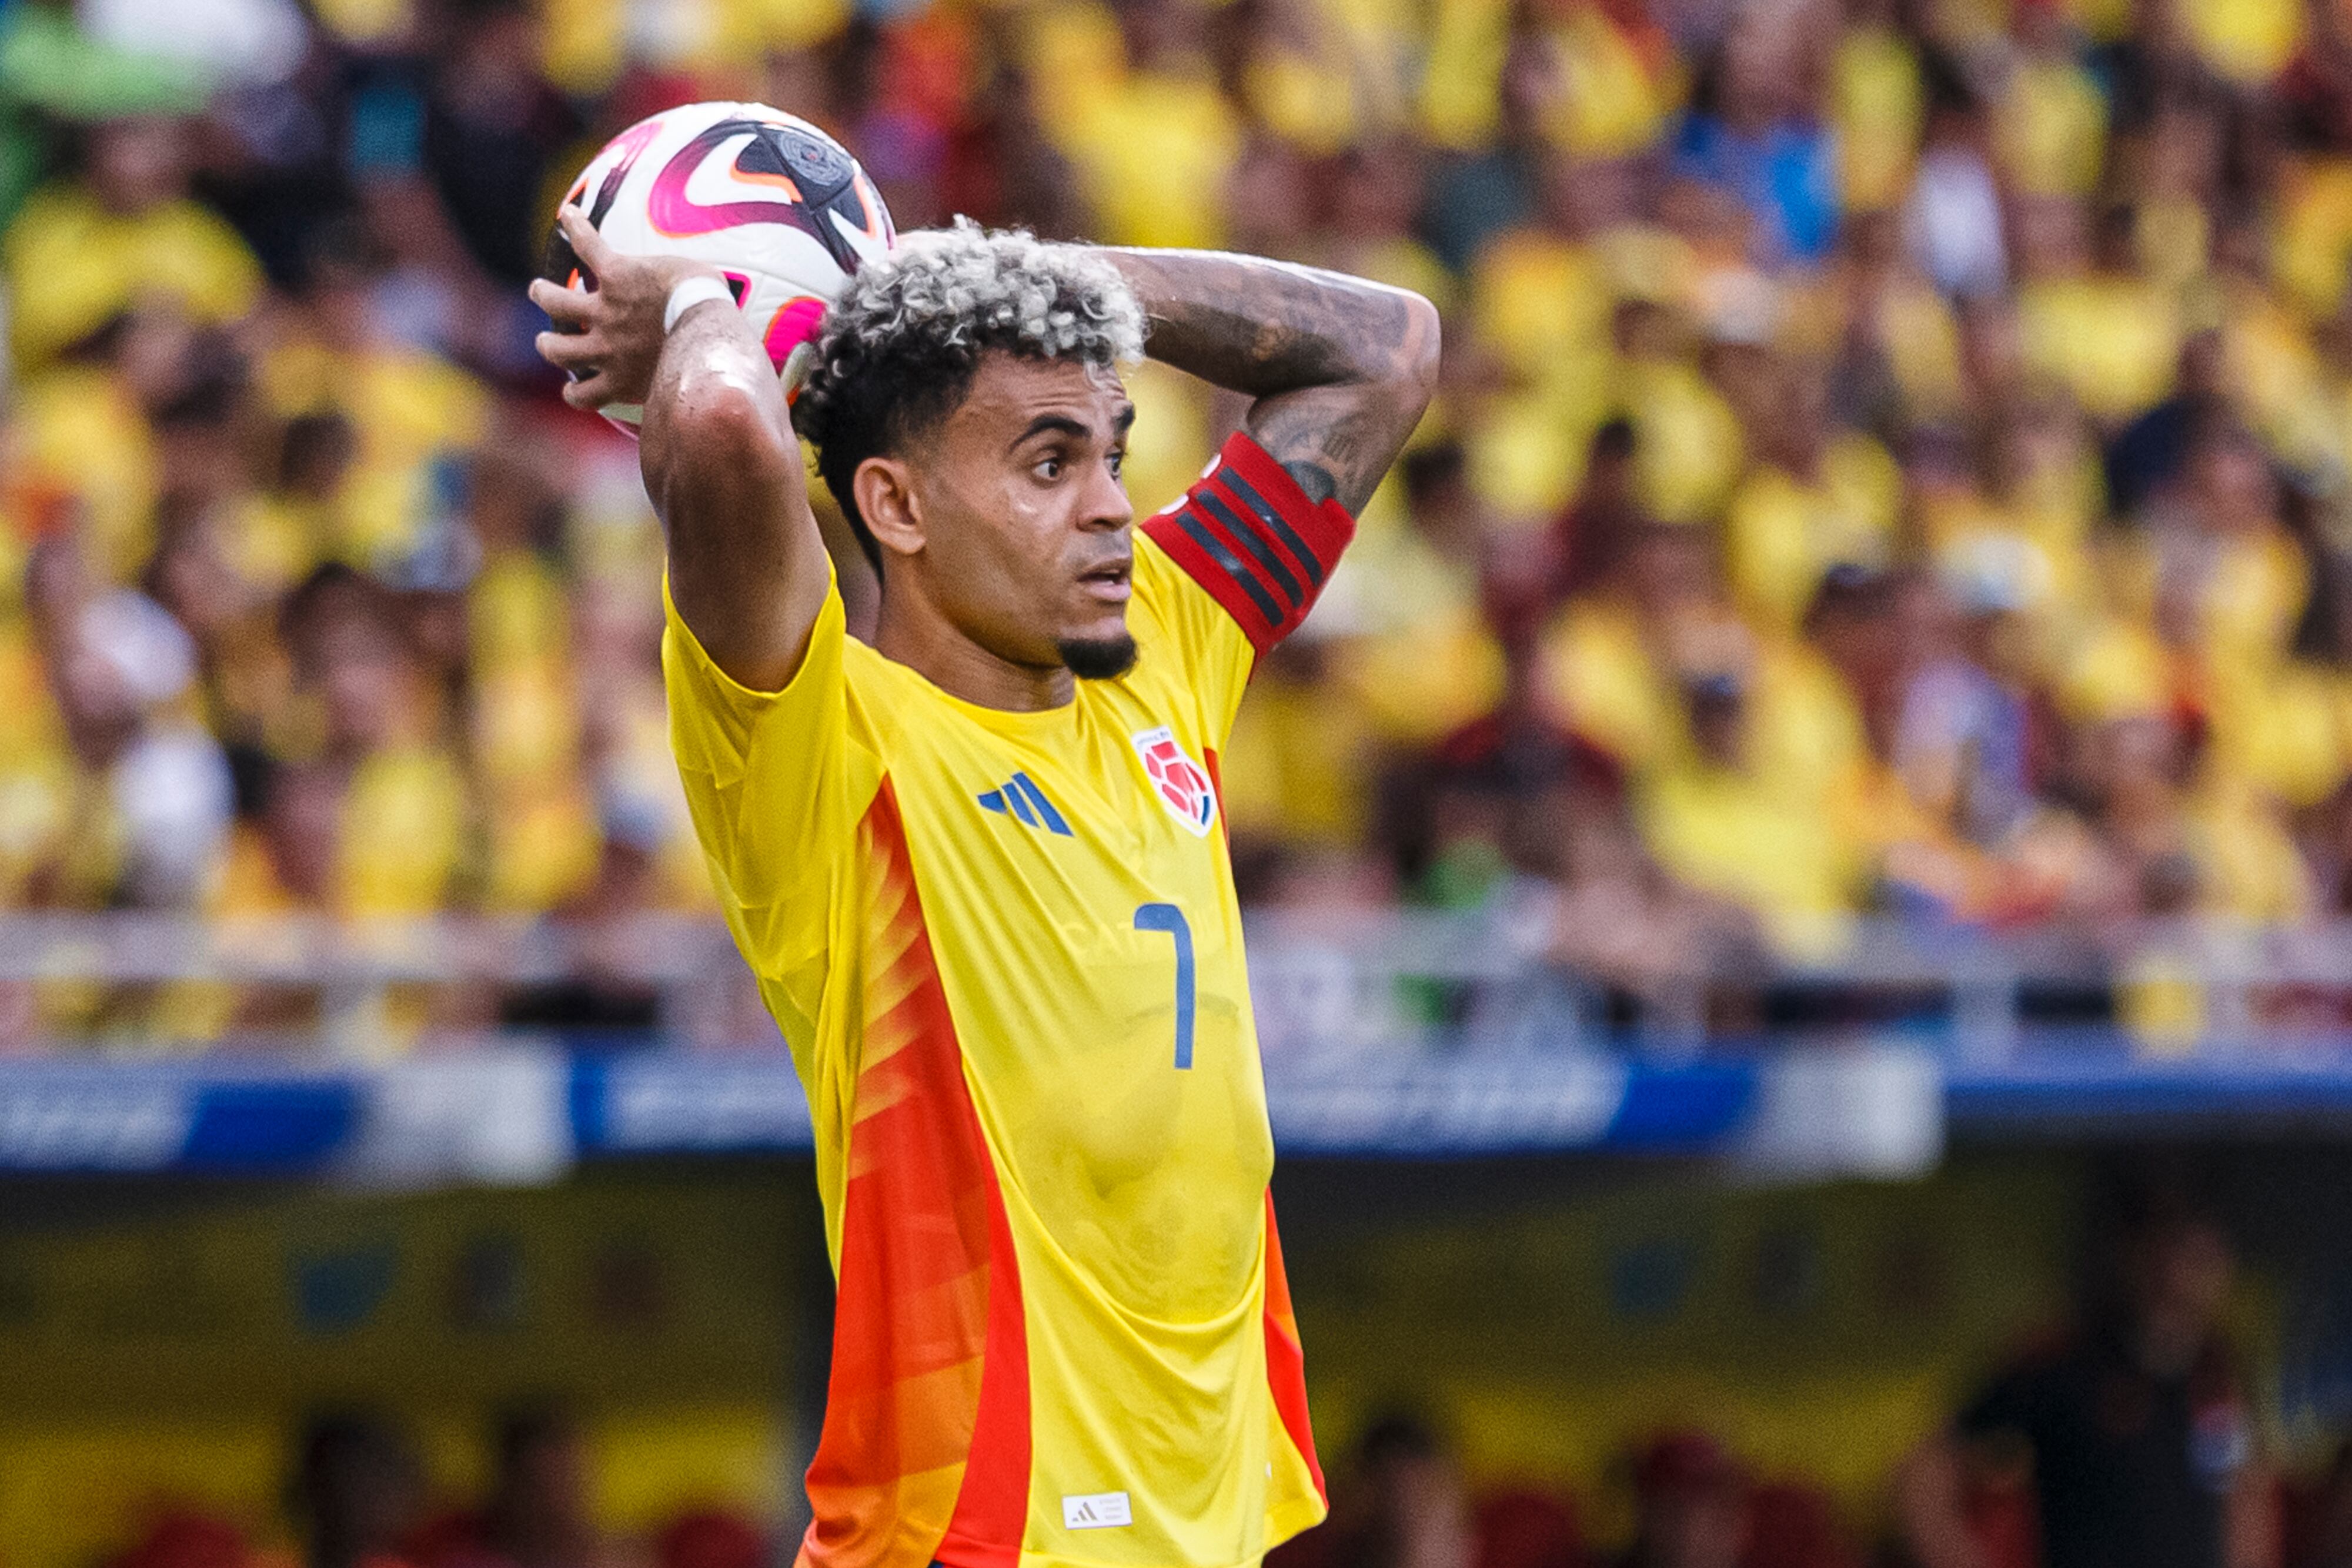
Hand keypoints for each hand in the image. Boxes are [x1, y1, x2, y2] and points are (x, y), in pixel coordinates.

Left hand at [527, 207, 724, 412]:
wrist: (711, 339)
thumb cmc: (709, 300)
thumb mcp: (693, 271)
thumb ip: (677, 273)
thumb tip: (695, 276)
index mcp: (619, 276)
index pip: (586, 242)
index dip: (574, 225)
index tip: (566, 216)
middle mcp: (604, 312)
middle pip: (554, 301)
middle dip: (542, 294)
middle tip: (540, 291)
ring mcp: (607, 349)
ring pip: (558, 350)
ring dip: (549, 344)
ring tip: (547, 342)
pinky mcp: (618, 383)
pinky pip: (585, 395)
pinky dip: (576, 394)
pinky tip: (574, 392)